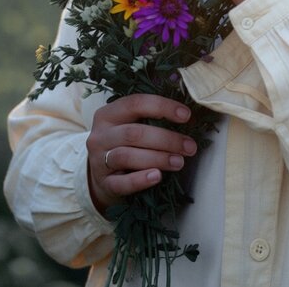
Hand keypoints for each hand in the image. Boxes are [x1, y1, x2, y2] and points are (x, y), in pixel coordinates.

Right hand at [86, 94, 196, 213]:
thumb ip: (151, 118)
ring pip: (127, 156)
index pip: (136, 103)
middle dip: (167, 139)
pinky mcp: (104, 184)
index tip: (186, 115)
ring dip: (158, 158)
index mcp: (108, 114)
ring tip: (179, 162)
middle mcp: (100, 135)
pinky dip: (140, 180)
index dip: (163, 107)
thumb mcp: (130, 124)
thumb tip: (188, 115)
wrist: (102, 176)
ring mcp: (98, 160)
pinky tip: (157, 177)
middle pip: (134, 133)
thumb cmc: (124, 144)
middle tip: (190, 147)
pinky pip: (121, 183)